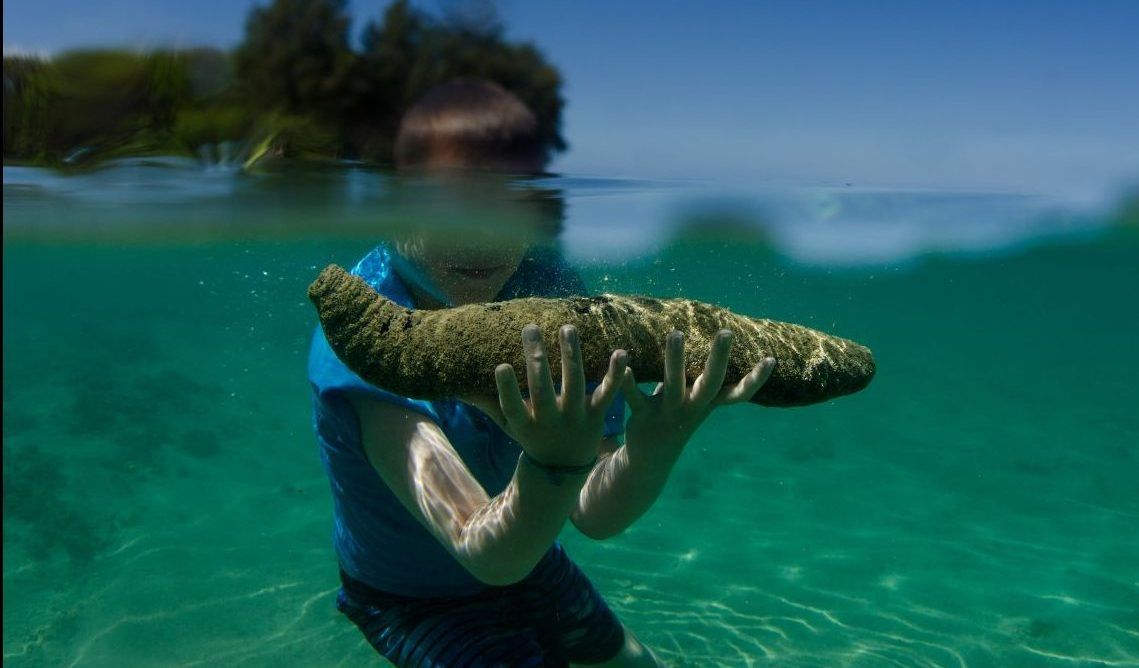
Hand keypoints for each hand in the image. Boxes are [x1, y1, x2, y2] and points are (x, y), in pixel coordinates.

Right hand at [471, 324, 626, 466]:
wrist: (563, 467)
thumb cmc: (531, 436)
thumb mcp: (509, 425)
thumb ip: (488, 403)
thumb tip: (459, 385)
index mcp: (525, 425)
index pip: (513, 407)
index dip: (507, 389)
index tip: (501, 365)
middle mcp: (550, 422)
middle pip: (542, 391)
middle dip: (536, 360)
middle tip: (530, 328)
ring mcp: (575, 418)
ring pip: (574, 384)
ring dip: (571, 355)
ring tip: (567, 328)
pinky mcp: (596, 415)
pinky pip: (608, 393)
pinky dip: (616, 374)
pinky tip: (621, 352)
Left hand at [620, 329, 774, 463]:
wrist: (650, 458)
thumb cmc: (677, 416)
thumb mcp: (696, 399)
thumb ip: (706, 375)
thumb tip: (724, 341)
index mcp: (708, 405)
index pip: (738, 394)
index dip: (756, 380)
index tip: (772, 359)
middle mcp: (693, 409)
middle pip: (710, 384)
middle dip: (718, 359)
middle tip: (726, 332)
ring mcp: (669, 414)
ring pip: (673, 385)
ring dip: (675, 360)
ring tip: (676, 333)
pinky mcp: (643, 418)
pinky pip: (635, 398)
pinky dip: (628, 381)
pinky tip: (624, 360)